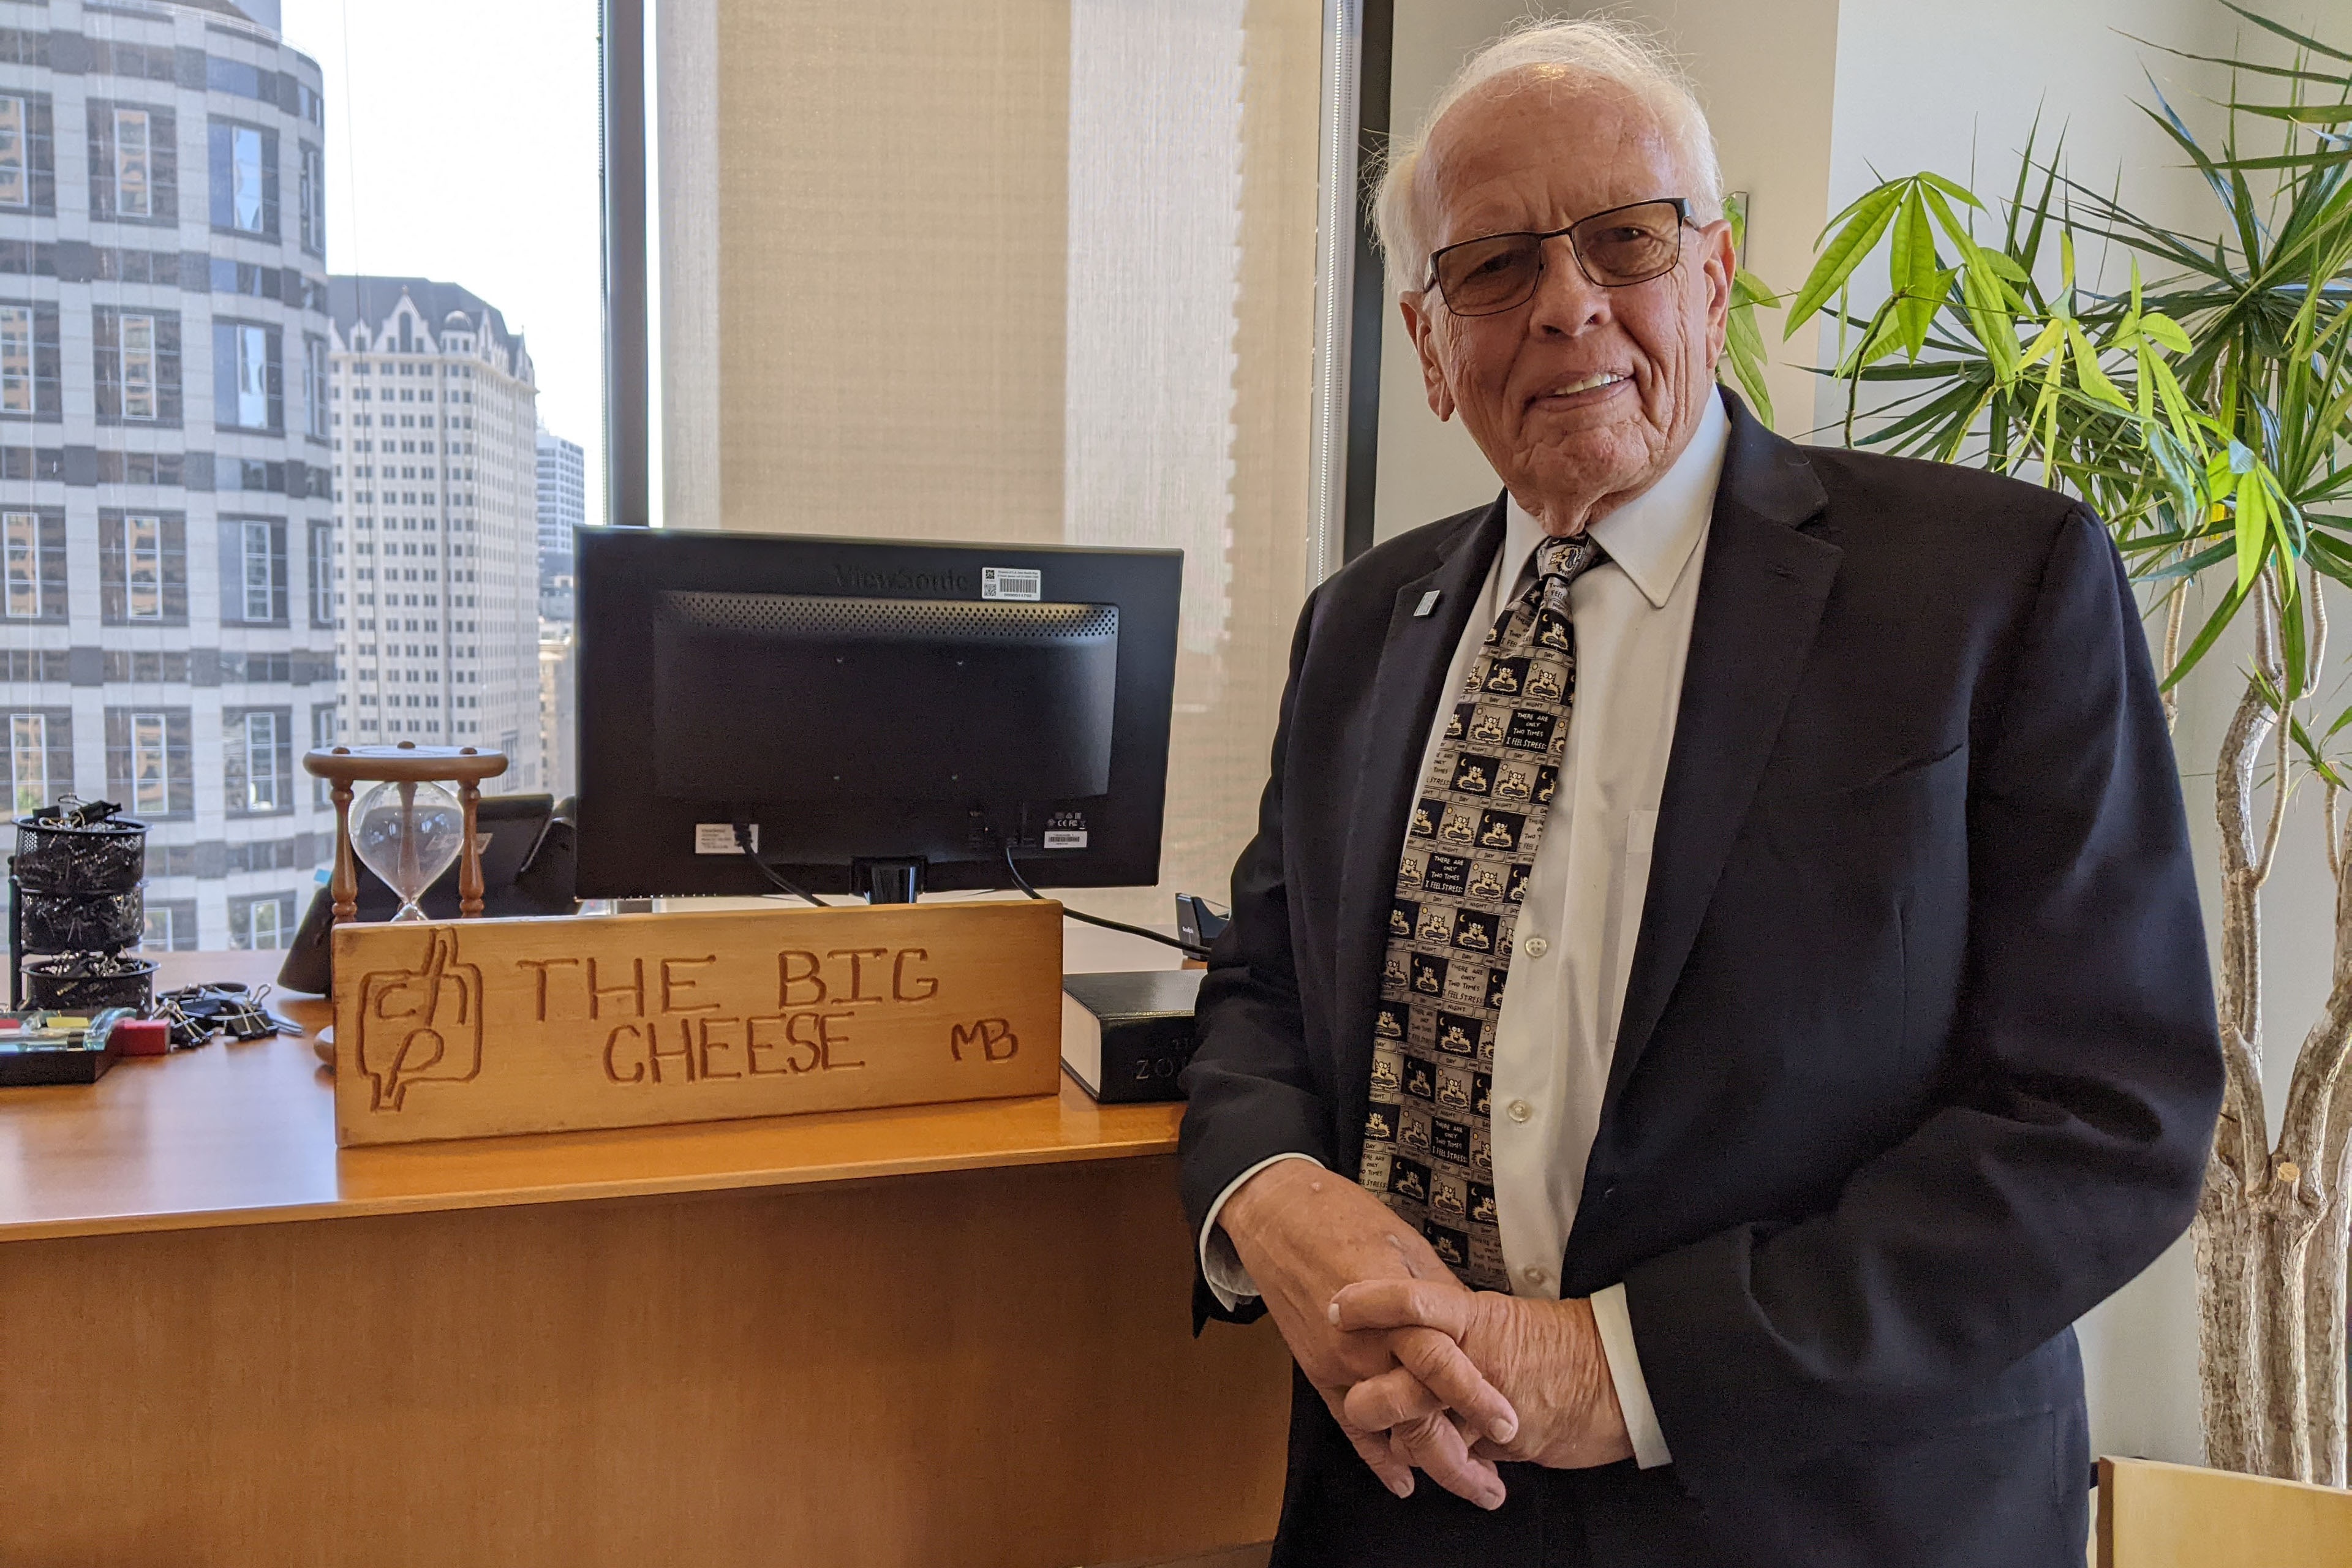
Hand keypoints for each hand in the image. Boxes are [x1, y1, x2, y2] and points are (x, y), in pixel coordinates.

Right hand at [1219, 1159, 1518, 1505]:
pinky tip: (1403, 1482)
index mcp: (1394, 1307)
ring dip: (1428, 1464)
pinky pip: (1349, 1425)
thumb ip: (1440, 1301)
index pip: (1440, 1362)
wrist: (1279, 1215)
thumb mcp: (1410, 1249)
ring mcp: (1338, 1362)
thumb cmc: (1348, 1220)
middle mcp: (1366, 1343)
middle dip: (1458, 1457)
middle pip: (1416, 1412)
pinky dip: (1376, 1457)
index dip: (1475, 1397)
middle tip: (1494, 1488)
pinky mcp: (1317, 1371)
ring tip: (1470, 1488)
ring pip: (1388, 1428)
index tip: (1509, 1426)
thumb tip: (1472, 1337)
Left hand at [1329, 1278, 1633, 1469]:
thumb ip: (1457, 1330)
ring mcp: (1486, 1401)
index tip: (1337, 1308)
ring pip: (1423, 1427)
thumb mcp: (1502, 1321)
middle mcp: (1474, 1357)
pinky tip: (1462, 1474)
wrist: (1620, 1375)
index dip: (1370, 1303)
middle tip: (1352, 1403)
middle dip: (1370, 1402)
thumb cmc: (1562, 1345)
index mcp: (1474, 1316)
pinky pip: (1459, 1456)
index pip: (1412, 1301)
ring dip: (1406, 1444)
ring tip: (1399, 1451)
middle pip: (1402, 1378)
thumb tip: (1413, 1339)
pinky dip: (1453, 1468)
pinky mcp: (1503, 1439)